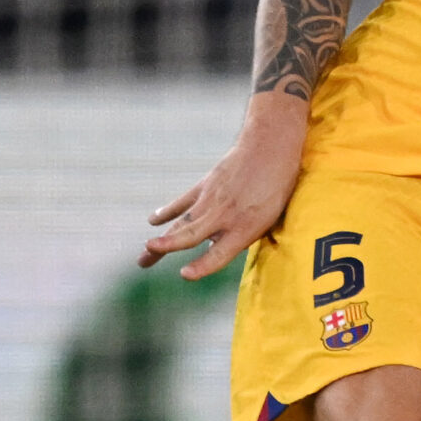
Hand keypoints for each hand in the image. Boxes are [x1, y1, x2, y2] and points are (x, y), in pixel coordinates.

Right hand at [139, 98, 307, 279]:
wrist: (269, 147)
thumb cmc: (278, 186)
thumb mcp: (271, 218)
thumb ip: (245, 235)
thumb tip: (216, 243)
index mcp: (245, 228)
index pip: (219, 253)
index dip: (201, 266)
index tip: (184, 274)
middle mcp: (224, 216)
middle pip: (190, 236)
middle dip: (167, 247)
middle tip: (143, 260)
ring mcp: (211, 200)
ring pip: (182, 223)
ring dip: (162, 238)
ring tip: (145, 252)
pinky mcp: (204, 186)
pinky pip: (182, 202)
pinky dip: (167, 211)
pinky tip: (153, 220)